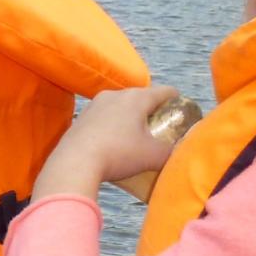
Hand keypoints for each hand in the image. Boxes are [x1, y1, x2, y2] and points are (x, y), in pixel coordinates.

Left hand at [40, 86, 182, 194]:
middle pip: (141, 97)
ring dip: (129, 118)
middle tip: (159, 127)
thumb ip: (171, 152)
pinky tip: (112, 142)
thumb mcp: (153, 156)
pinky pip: (103, 117)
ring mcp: (94, 104)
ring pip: (120, 106)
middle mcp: (114, 95)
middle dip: (152, 110)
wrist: (74, 163)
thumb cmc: (118, 154)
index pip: (164, 91)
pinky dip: (112, 126)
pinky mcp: (80, 118)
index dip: (177, 100)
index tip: (181, 111)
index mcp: (136, 98)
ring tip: (135, 136)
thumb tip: (177, 153)